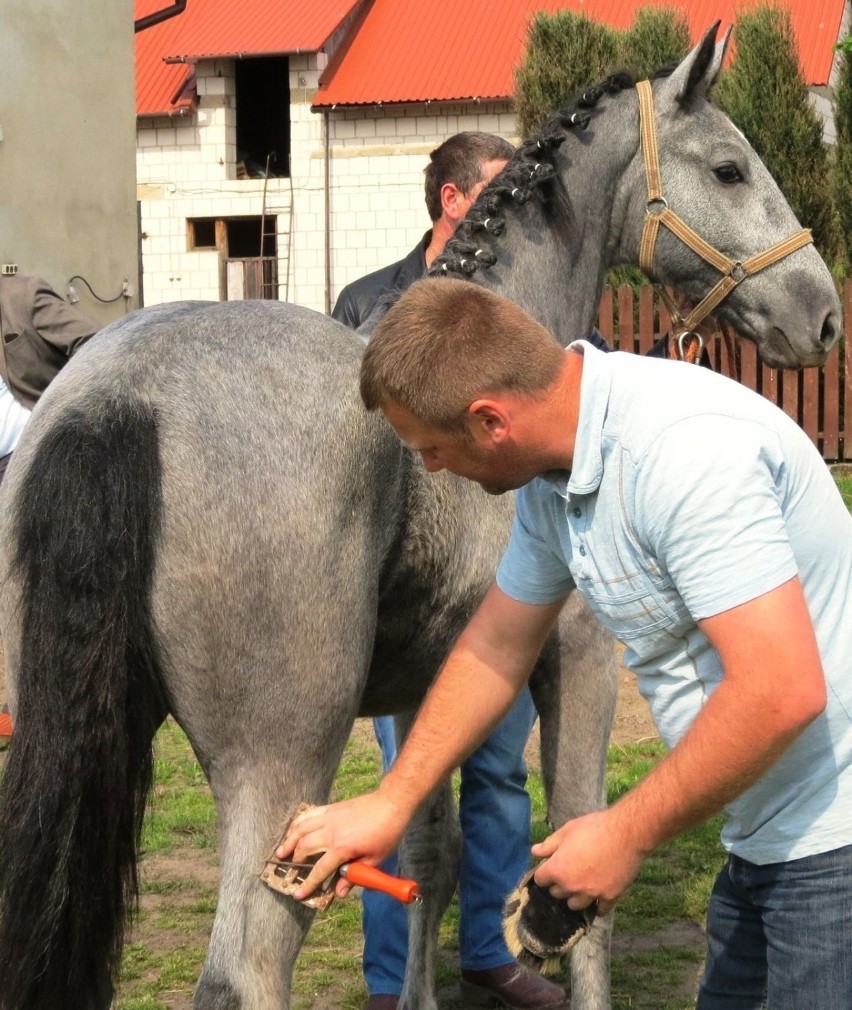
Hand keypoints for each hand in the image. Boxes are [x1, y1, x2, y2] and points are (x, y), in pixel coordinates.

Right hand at [274, 791, 407, 898]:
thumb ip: (355, 876)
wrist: (391, 803)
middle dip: (294, 862)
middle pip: (304, 847)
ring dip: (289, 840)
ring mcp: (329, 817)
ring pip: (301, 828)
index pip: (319, 870)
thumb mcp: (375, 860)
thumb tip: (339, 892)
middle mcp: (331, 831)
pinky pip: (309, 814)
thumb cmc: (386, 833)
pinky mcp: (332, 808)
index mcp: (342, 847)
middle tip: (288, 872)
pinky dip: (298, 822)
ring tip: (280, 852)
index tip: (298, 894)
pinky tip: (294, 829)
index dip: (308, 884)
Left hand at [531, 809, 646, 915]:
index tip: (550, 867)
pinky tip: (598, 895)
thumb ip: (549, 844)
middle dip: (559, 884)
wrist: (626, 833)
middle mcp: (571, 886)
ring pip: (575, 905)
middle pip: (556, 893)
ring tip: (581, 884)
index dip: (544, 872)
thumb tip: (535, 852)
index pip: (540, 879)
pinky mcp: (609, 897)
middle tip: (568, 871)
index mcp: (558, 869)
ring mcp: (591, 894)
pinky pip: (599, 910)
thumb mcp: (567, 830)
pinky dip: (597, 905)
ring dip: (575, 897)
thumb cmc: (594, 828)